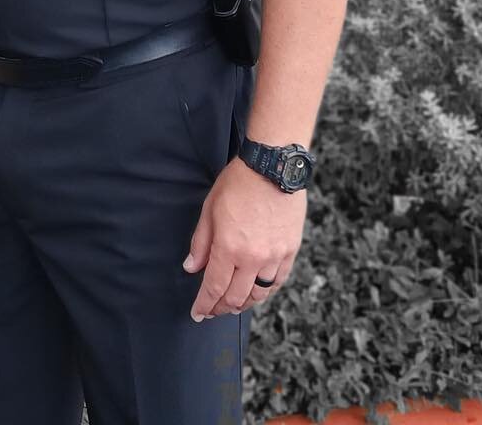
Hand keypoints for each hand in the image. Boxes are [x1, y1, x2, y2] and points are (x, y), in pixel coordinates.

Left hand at [182, 156, 305, 320]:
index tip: (198, 313)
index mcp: (229, 247)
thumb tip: (192, 267)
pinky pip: (278, 281)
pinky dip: (266, 291)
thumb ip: (201, 243)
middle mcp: (253, 258)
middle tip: (212, 310)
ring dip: (244, 304)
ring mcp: (274, 256)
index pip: (214, 287)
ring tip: (233, 305)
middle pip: (236, 297)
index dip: (205, 304)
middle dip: (221, 308)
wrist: (273, 167)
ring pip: (259, 294)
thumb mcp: (210, 209)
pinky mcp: (290, 250)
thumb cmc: (238, 183)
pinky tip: (257, 291)